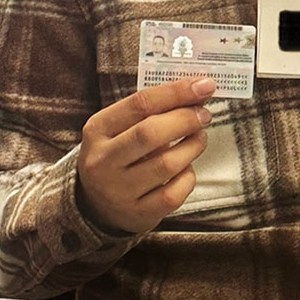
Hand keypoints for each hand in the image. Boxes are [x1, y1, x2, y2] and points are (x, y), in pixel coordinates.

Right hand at [76, 76, 214, 233]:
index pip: (141, 103)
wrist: (95, 205)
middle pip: (151, 133)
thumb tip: (196, 91)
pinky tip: (186, 167)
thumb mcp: (119, 126)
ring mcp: (119, 191)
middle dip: (186, 119)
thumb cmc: (118, 153)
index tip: (204, 85)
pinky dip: (188, 176)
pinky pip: (174, 193)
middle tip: (204, 114)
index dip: (177, 92)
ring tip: (199, 138)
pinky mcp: (138, 214)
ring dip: (193, 145)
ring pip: (167, 164)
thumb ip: (152, 108)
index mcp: (98, 129)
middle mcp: (103, 161)